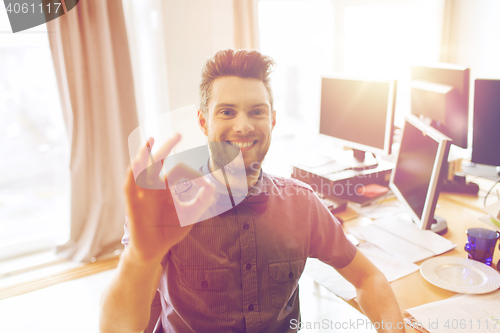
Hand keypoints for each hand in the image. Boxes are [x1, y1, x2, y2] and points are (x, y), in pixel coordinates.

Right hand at [123, 134, 214, 263]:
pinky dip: (132, 174)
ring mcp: (142, 194)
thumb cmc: (170, 231)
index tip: (206, 186)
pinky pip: (129, 186)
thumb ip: (201, 202)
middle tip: (178, 134)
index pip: (179, 170)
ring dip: (144, 154)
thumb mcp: (190, 215)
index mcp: (166, 187)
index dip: (194, 175)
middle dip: (167, 147)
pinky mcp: (133, 204)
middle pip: (158, 161)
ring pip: (141, 169)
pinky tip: (136, 162)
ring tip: (150, 140)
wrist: (154, 250)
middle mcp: (154, 187)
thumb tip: (212, 187)